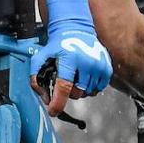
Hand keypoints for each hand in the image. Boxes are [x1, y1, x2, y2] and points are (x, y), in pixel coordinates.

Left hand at [29, 0, 111, 116]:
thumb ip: (36, 75)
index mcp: (70, 58)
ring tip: (74, 74)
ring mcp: (99, 66)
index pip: (64, 86)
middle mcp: (87, 62)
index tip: (53, 111)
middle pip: (77, 93)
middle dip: (68, 92)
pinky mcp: (107, 69)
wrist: (76, 30)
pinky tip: (84, 75)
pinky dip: (89, 87)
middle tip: (65, 80)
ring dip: (79, 89)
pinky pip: (98, 89)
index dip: (58, 102)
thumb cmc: (58, 45)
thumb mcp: (42, 56)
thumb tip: (44, 97)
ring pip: (87, 93)